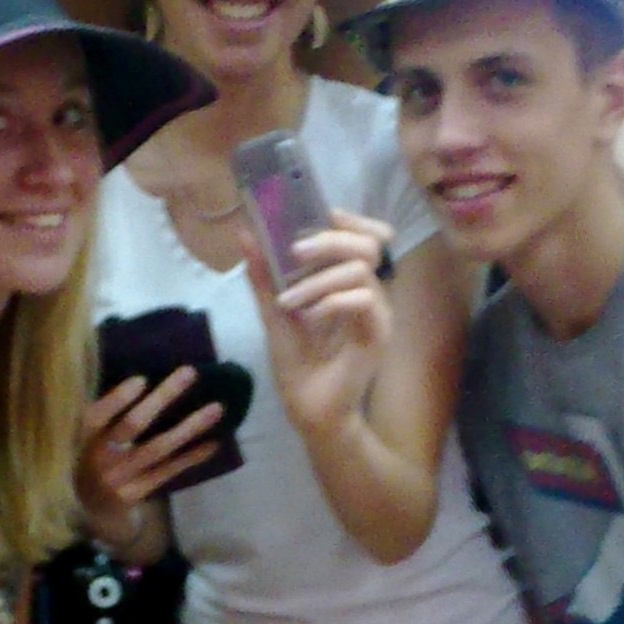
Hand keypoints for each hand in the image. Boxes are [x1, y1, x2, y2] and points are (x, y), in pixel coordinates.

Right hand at [76, 368, 222, 539]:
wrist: (86, 507)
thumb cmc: (88, 456)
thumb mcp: (83, 435)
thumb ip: (103, 412)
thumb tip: (143, 376)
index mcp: (81, 437)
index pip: (97, 415)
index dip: (118, 399)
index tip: (142, 379)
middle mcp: (99, 458)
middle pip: (133, 425)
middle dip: (163, 397)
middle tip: (190, 373)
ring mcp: (120, 478)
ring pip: (159, 448)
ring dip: (189, 427)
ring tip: (217, 409)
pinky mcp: (136, 494)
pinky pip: (168, 471)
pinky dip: (191, 456)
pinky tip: (213, 443)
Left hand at [245, 208, 394, 431]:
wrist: (308, 409)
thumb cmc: (297, 362)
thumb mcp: (273, 312)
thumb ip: (263, 274)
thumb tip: (245, 232)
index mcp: (347, 282)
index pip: (364, 235)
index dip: (347, 219)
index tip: (318, 214)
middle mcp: (368, 292)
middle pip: (369, 243)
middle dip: (330, 239)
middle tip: (295, 250)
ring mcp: (376, 312)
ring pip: (361, 270)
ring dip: (319, 279)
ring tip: (289, 301)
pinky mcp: (378, 334)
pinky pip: (365, 301)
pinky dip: (333, 301)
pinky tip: (310, 317)